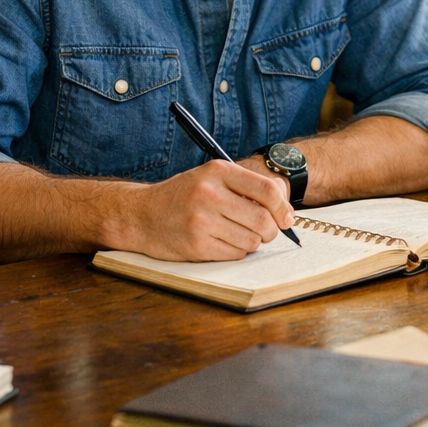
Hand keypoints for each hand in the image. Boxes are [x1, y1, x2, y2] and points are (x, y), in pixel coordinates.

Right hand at [120, 159, 293, 260]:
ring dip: (251, 243)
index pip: (267, 190)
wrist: (141, 215)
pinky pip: (235, 254)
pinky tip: (222, 243)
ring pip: (251, 241)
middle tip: (264, 232)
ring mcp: (201, 220)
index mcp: (218, 171)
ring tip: (237, 235)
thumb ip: (248, 186)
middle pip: (263, 220)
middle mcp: (209, 194)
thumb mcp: (212, 178)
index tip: (286, 218)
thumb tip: (285, 207)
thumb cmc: (183, 196)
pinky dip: (236, 252)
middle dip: (270, 231)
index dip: (283, 208)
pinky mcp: (197, 245)